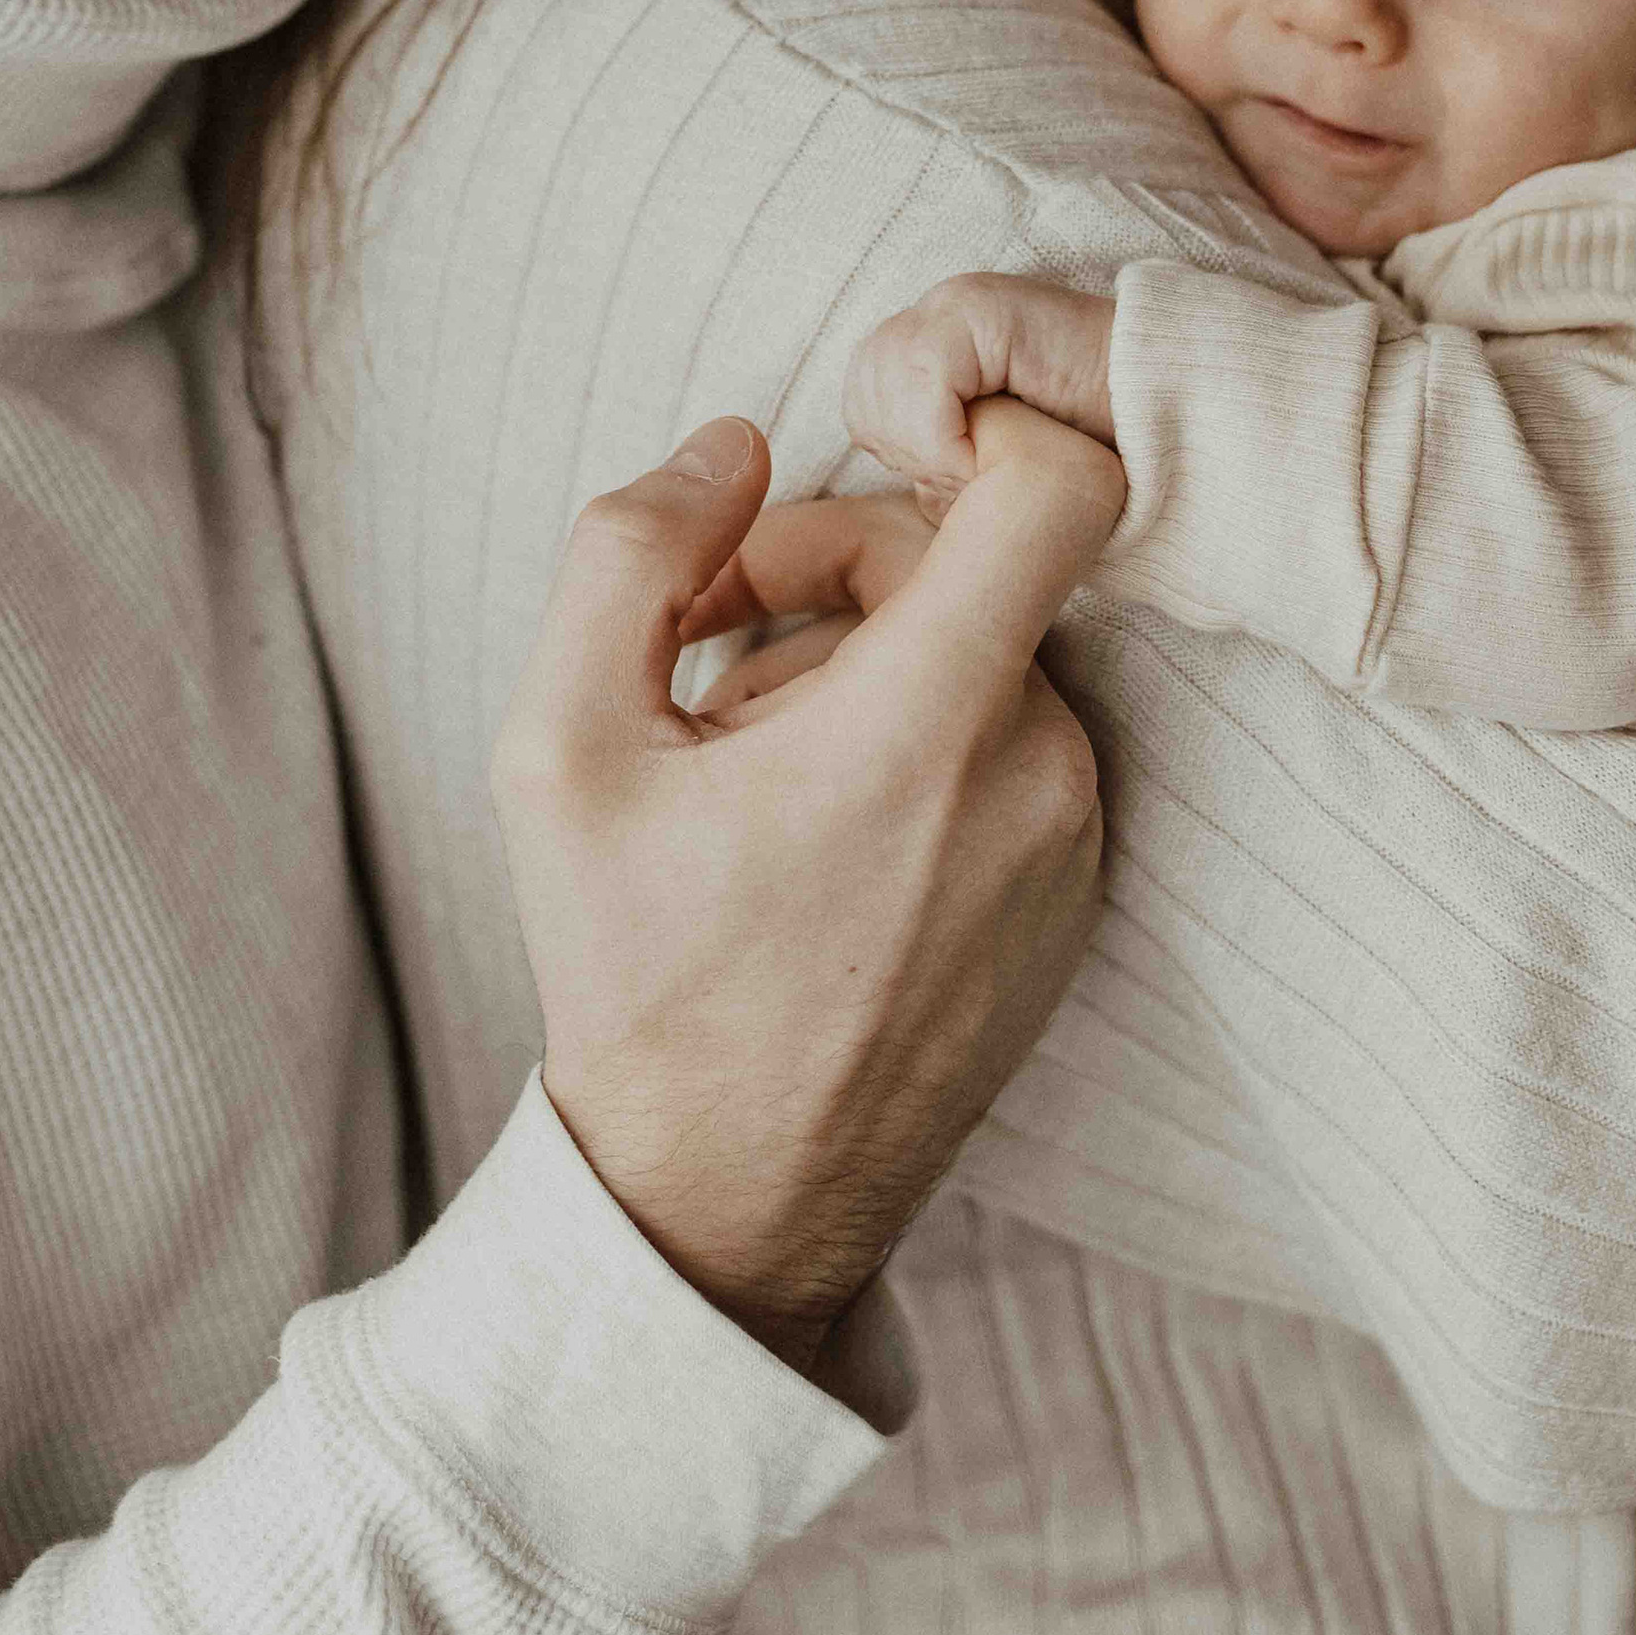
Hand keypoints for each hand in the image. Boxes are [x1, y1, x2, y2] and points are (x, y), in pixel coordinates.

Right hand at [488, 406, 1117, 1367]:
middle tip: (706, 652)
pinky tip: (815, 831)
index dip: (980, 427)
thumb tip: (732, 444)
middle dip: (833, 575)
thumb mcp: (558, 749)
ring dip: (866, 670)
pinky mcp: (1077, 897)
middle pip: (973, 565)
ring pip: (986, 657)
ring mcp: (1072, 842)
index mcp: (931, 726)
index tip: (867, 464)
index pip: (1062, 485)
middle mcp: (1036, 775)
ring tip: (748, 767)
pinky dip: (919, 750)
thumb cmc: (634, 976)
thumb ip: (632, 554)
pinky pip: (1011, 750)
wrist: (723, 1207)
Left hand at [844, 274, 1119, 507]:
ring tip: (982, 458)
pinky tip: (986, 450)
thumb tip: (907, 484)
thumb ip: (945, 462)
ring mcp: (957, 302)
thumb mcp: (1000, 461)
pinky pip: (923, 383)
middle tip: (966, 468)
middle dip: (902, 445)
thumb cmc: (1092, 447)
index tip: (956, 469)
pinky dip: (943, 436)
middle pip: (862, 388)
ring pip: (882, 383)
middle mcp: (939, 309)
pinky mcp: (980, 309)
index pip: (861, 398)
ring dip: (925, 443)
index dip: (897, 447)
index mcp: (936, 340)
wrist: (1167, 414)